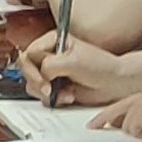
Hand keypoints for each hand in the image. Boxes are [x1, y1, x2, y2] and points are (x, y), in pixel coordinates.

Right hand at [17, 34, 134, 104]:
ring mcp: (52, 72)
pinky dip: (54, 99)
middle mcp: (50, 55)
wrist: (115, 83)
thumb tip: (40, 74)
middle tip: (49, 89)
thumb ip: (50, 65)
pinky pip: (43, 95)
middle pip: (27, 69)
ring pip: (32, 84)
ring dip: (47, 92)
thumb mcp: (72, 61)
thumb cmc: (101, 67)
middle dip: (37, 82)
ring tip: (64, 92)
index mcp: (52, 41)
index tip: (44, 79)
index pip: (29, 53)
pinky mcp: (56, 87)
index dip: (33, 68)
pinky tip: (68, 96)